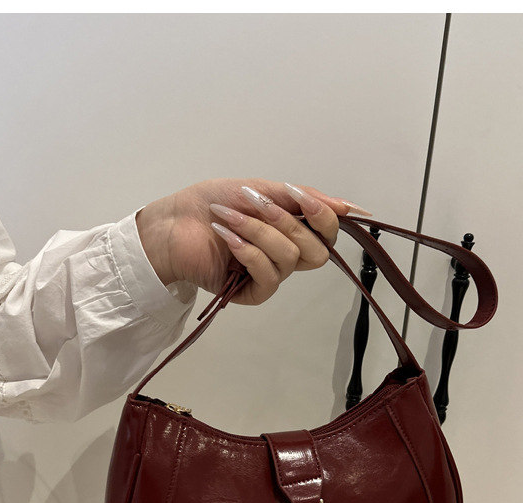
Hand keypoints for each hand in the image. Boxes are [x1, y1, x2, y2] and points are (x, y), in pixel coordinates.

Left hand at [135, 178, 370, 305]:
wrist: (173, 222)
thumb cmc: (211, 203)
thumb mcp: (260, 189)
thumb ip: (302, 198)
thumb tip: (349, 207)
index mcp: (292, 230)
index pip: (328, 233)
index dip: (325, 217)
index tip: (304, 198)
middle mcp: (286, 255)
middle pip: (318, 250)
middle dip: (287, 221)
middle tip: (255, 202)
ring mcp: (269, 275)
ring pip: (291, 258)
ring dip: (259, 231)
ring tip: (229, 216)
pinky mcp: (251, 293)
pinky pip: (268, 276)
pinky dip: (248, 251)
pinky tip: (226, 237)